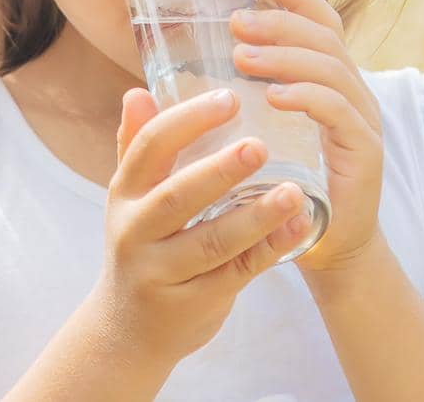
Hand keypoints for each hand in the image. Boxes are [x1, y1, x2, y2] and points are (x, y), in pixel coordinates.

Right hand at [89, 83, 312, 366]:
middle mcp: (136, 232)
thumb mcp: (130, 198)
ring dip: (255, 216)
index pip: (150, 148)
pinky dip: (270, 249)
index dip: (188, 121)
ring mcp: (163, 272)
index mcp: (124, 194)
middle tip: (261, 145)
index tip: (229, 98)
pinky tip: (299, 227)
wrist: (127, 332)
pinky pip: (238, 273)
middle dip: (220, 170)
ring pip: (212, 242)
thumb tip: (138, 91)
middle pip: (178, 196)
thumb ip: (137, 146)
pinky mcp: (194, 303)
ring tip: (293, 192)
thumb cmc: (142, 245)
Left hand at [230, 0, 386, 277]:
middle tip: (237, 21)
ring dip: (286, 56)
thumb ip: (239, 103)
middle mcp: (354, 94)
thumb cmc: (286, 188)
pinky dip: (307, 97)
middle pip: (326, 39)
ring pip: (331, 69)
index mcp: (333, 83)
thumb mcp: (262, 135)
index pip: (325, 25)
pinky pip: (339, 113)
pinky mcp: (364, 153)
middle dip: (281, 22)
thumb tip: (178, 73)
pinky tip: (275, 96)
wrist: (326, 249)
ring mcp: (363, 122)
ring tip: (243, 56)